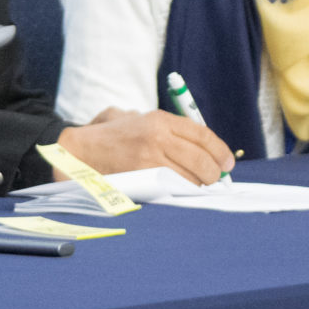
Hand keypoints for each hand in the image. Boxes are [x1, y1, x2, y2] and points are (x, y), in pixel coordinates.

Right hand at [57, 108, 233, 185]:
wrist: (80, 150)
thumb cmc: (112, 135)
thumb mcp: (139, 118)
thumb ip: (166, 127)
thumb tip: (201, 146)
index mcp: (159, 119)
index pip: (203, 135)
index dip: (220, 151)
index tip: (227, 162)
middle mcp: (157, 137)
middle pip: (202, 159)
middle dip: (214, 172)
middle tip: (217, 177)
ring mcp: (149, 160)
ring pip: (190, 178)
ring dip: (199, 185)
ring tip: (199, 185)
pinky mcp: (141, 178)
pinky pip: (173, 188)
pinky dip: (183, 191)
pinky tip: (183, 190)